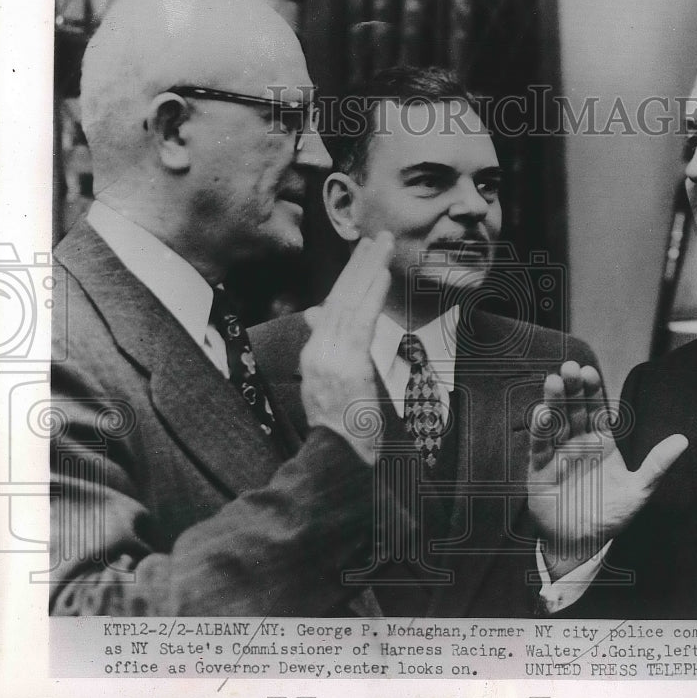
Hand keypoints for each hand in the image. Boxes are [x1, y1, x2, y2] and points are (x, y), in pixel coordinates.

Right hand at [300, 232, 392, 462]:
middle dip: (357, 264)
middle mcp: (317, 352)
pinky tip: (382, 274)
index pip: (330, 307)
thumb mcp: (327, 384)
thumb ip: (324, 347)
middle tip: (374, 236)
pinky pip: (359, 322)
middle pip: (337, 297)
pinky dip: (370, 295)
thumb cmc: (342, 429)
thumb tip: (315, 312)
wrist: (336, 462)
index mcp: (314, 355)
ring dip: (366, 270)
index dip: (347, 278)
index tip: (362, 254)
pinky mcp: (346, 366)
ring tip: (380, 244)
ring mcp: (329, 359)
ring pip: (347, 303)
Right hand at [528, 361, 687, 578]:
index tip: (589, 372)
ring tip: (553, 381)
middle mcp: (578, 443)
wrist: (580, 544)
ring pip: (555, 422)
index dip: (592, 390)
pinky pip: (539, 446)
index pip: (596, 409)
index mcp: (602, 443)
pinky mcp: (539, 469)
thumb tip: (683, 440)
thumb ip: (657, 465)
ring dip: (554, 401)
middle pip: (574, 409)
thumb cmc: (610, 516)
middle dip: (572, 388)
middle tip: (570, 368)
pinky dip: (540, 430)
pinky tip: (542, 414)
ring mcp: (558, 453)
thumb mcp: (638, 491)